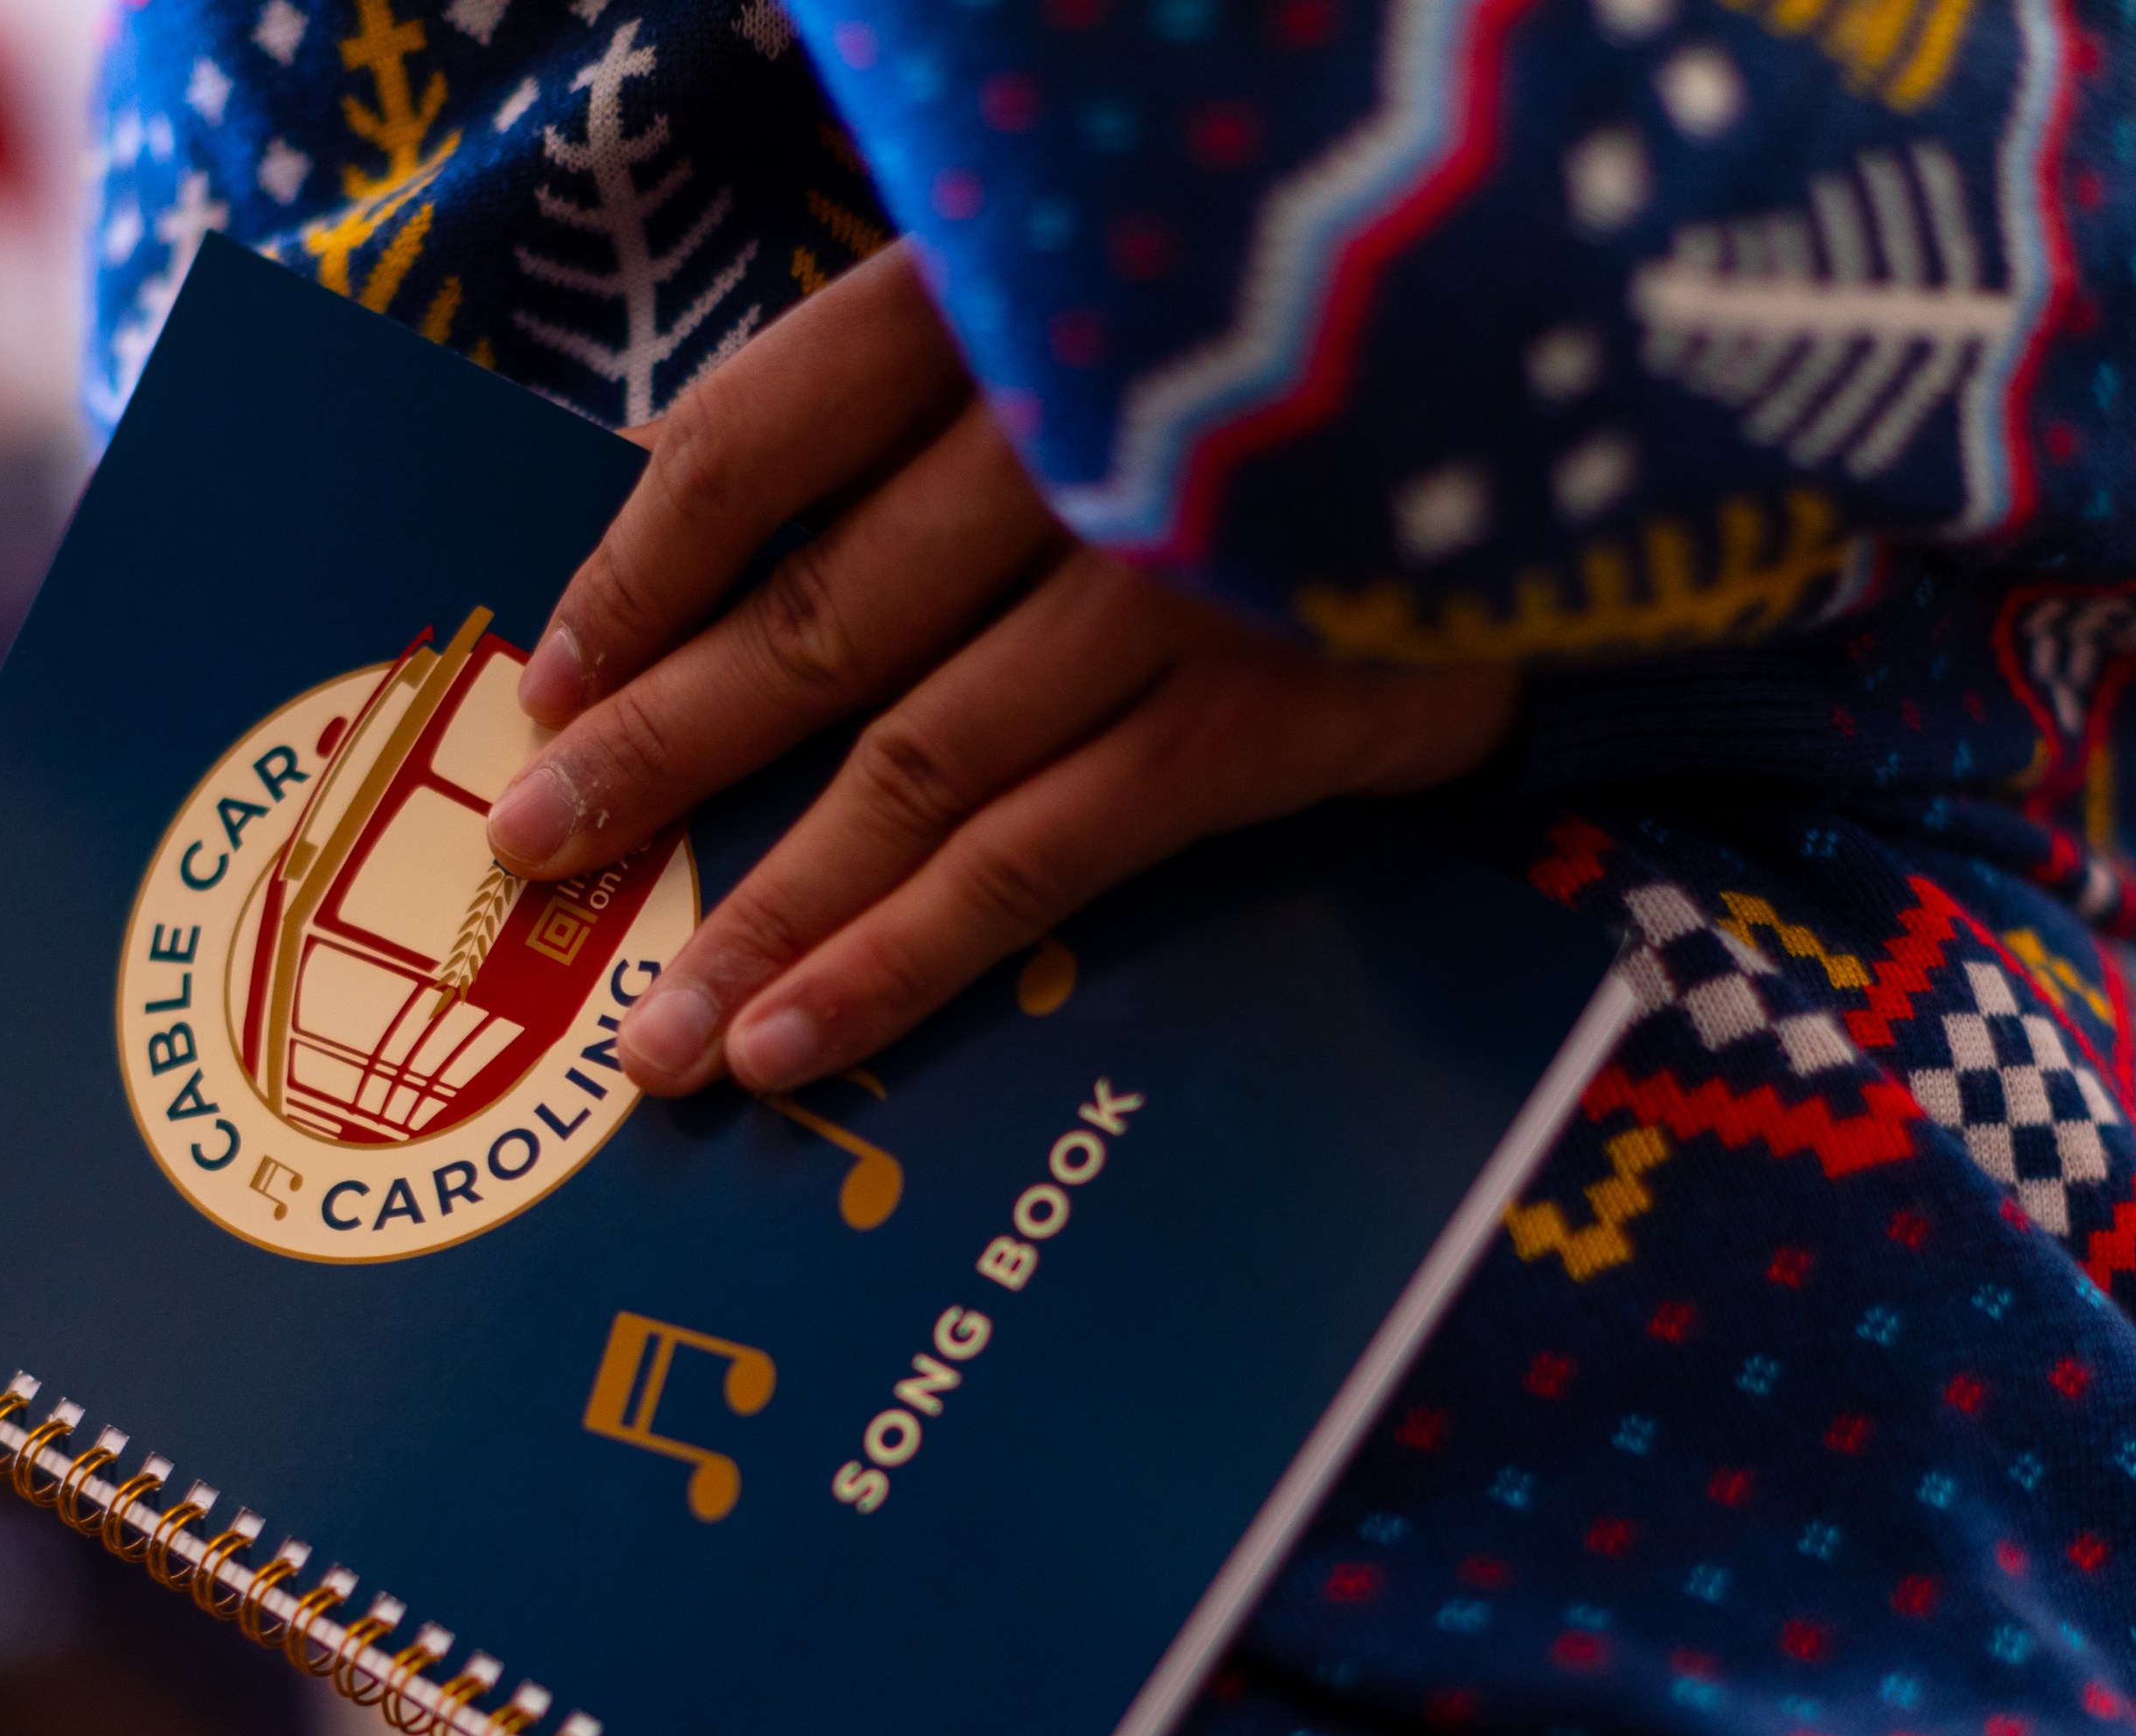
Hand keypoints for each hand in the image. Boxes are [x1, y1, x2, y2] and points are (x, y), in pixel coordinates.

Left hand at [489, 244, 1520, 1098]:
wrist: (1599, 410)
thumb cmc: (1312, 360)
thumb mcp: (1115, 303)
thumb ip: (946, 377)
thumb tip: (707, 507)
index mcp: (1007, 297)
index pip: (757, 436)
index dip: (639, 567)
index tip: (555, 675)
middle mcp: (1066, 436)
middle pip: (810, 618)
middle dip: (658, 753)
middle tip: (535, 856)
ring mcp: (1159, 587)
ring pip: (907, 773)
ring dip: (759, 907)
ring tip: (646, 1031)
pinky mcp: (1248, 719)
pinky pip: (1033, 862)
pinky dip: (900, 957)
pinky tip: (789, 1038)